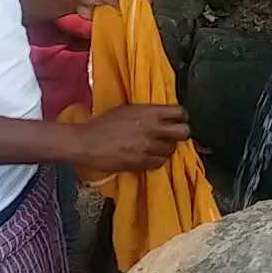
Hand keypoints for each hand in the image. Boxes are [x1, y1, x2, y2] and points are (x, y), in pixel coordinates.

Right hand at [74, 104, 189, 171]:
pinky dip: (157, 160)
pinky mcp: (142, 162)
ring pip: (172, 149)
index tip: (179, 119)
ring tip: (157, 147)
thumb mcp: (128, 110)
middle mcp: (152, 129)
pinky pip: (160, 163)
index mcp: (149, 112)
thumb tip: (161, 115)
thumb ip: (147, 112)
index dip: (181, 117)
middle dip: (180, 134)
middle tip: (173, 135)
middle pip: (183, 132)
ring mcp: (148, 147)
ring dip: (167, 148)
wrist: (87, 142)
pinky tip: (149, 156)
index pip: (180, 112)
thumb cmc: (103, 124)